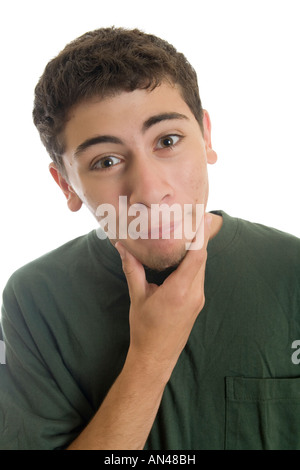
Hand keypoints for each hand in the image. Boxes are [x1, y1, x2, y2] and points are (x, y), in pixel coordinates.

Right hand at [116, 213, 211, 376]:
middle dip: (200, 236)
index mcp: (180, 290)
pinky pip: (199, 276)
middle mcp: (194, 293)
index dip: (201, 234)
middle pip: (202, 257)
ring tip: (192, 230)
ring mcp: (198, 298)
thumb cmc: (145, 328)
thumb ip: (132, 269)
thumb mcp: (137, 296)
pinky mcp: (197, 302)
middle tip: (196, 215)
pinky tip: (186, 254)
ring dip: (198, 249)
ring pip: (201, 266)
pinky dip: (195, 261)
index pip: (197, 255)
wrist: (156, 356)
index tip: (204, 216)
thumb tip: (122, 246)